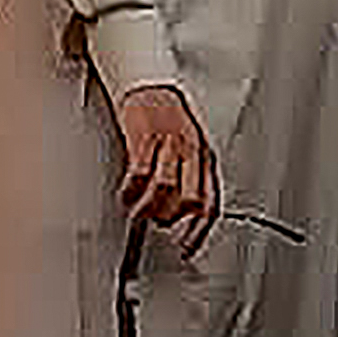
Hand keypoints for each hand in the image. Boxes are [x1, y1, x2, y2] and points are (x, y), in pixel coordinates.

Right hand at [110, 83, 216, 234]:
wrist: (151, 86)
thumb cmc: (169, 121)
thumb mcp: (190, 149)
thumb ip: (191, 179)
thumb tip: (183, 214)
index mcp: (206, 158)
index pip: (211, 203)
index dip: (200, 232)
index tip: (187, 250)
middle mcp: (192, 151)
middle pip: (190, 200)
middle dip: (171, 219)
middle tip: (156, 223)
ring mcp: (170, 143)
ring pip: (166, 189)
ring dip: (149, 208)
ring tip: (139, 211)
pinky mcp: (146, 135)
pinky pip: (140, 171)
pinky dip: (132, 190)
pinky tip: (126, 194)